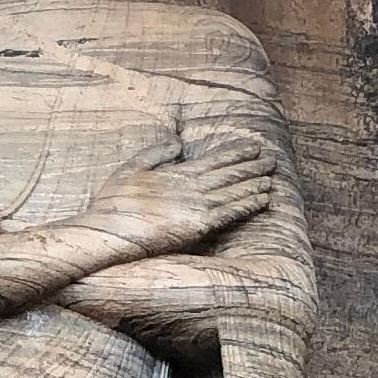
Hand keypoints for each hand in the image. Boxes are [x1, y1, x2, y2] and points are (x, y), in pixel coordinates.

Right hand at [80, 124, 277, 258]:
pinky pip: (231, 212)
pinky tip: (264, 199)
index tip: (253, 147)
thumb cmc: (111, 205)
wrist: (106, 232)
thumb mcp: (129, 169)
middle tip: (271, 159)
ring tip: (272, 177)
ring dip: (255, 182)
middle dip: (251, 165)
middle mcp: (190, 186)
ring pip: (234, 191)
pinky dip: (249, 203)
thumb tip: (178, 144)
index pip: (213, 160)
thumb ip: (155, 155)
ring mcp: (195, 205)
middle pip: (229, 173)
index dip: (235, 153)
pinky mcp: (198, 224)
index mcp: (176, 173)